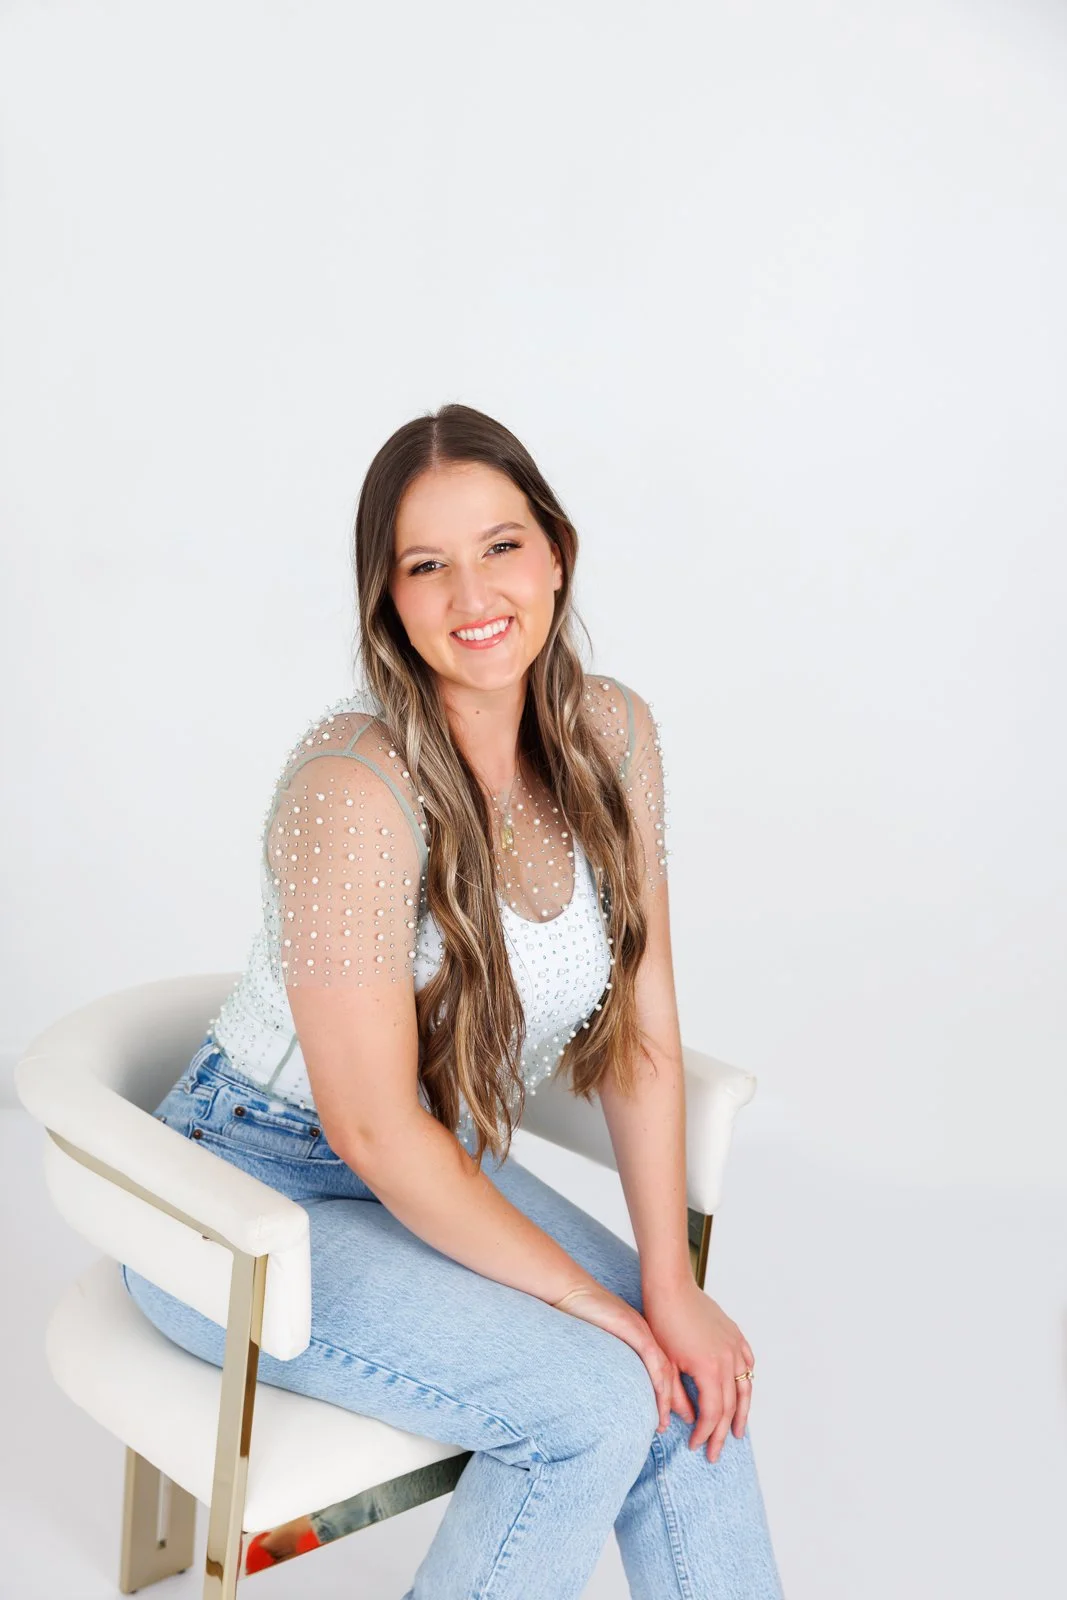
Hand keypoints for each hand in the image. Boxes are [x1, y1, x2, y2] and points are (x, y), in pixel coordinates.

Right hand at [552, 1283, 691, 1434]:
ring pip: (663, 1369)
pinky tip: (660, 1398)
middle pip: (669, 1372)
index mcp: (642, 1335)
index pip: (663, 1369)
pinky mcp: (632, 1328)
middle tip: (678, 1425)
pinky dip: (658, 1380)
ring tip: (664, 1423)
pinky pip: (651, 1357)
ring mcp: (641, 1330)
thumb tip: (612, 1383)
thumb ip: (613, 1356)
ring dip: (667, 1398)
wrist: (572, 1289)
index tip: (671, 1416)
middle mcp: (646, 1334)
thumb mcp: (603, 1339)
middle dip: (675, 1401)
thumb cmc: (581, 1314)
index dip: (670, 1394)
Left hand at [643, 1279, 754, 1461]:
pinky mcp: (734, 1334)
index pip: (713, 1414)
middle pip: (730, 1406)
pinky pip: (748, 1362)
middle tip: (715, 1453)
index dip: (705, 1433)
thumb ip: (677, 1396)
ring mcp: (734, 1346)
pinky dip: (747, 1380)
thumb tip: (687, 1420)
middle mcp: (728, 1360)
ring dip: (742, 1413)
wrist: (670, 1287)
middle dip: (722, 1433)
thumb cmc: (662, 1323)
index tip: (695, 1447)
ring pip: (745, 1388)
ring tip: (739, 1432)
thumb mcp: (665, 1365)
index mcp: (710, 1370)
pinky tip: (743, 1391)